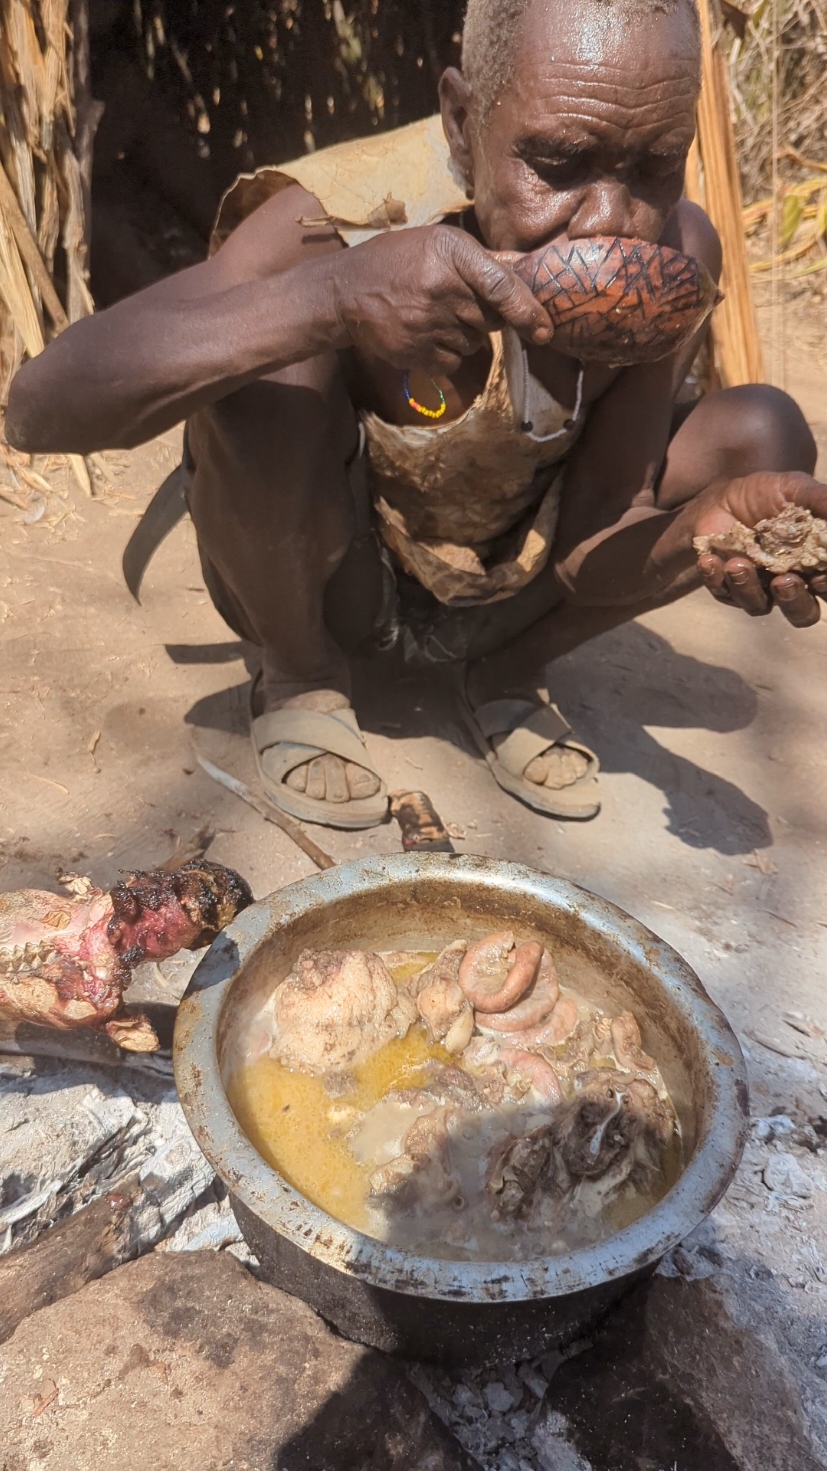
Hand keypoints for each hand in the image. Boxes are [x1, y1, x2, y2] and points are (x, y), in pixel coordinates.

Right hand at [329, 225, 552, 374]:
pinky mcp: (416, 351)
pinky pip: (453, 361)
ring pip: (474, 343)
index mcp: (451, 254)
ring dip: (463, 335)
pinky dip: (446, 353)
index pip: (500, 285)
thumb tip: (526, 268)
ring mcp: (427, 323)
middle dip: (483, 316)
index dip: (526, 309)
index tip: (544, 330)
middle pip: (490, 319)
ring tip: (433, 315)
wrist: (346, 292)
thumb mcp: (437, 243)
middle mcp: (441, 288)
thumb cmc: (397, 260)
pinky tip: (424, 333)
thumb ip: (482, 260)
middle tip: (456, 302)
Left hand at [694, 471, 826, 626]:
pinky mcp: (725, 586)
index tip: (818, 576)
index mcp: (813, 563)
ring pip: (758, 606)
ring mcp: (757, 588)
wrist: (722, 496)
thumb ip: (820, 500)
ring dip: (748, 587)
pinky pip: (722, 592)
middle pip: (801, 613)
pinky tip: (710, 559)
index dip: (826, 588)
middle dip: (794, 602)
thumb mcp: (794, 489)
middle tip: (782, 581)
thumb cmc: (766, 494)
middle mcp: (790, 582)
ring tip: (736, 563)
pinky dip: (715, 578)